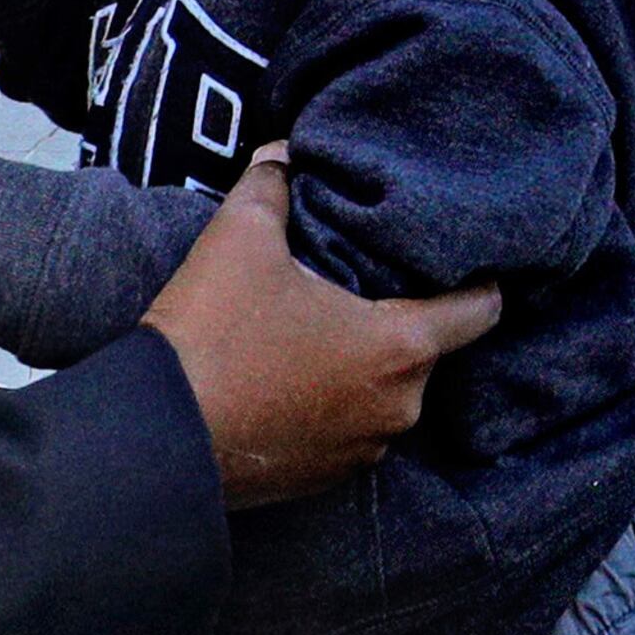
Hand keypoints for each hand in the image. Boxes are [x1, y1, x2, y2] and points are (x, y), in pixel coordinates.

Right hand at [142, 150, 502, 505]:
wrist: (153, 437)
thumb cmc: (211, 334)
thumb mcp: (240, 236)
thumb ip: (272, 185)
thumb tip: (282, 154)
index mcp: (399, 347)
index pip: (480, 311)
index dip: (479, 277)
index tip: (466, 258)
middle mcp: (396, 408)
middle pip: (425, 349)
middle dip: (400, 315)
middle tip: (361, 282)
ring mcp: (362, 452)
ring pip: (385, 392)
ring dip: (362, 363)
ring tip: (318, 328)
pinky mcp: (324, 481)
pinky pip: (349, 429)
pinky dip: (332, 402)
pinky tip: (289, 374)